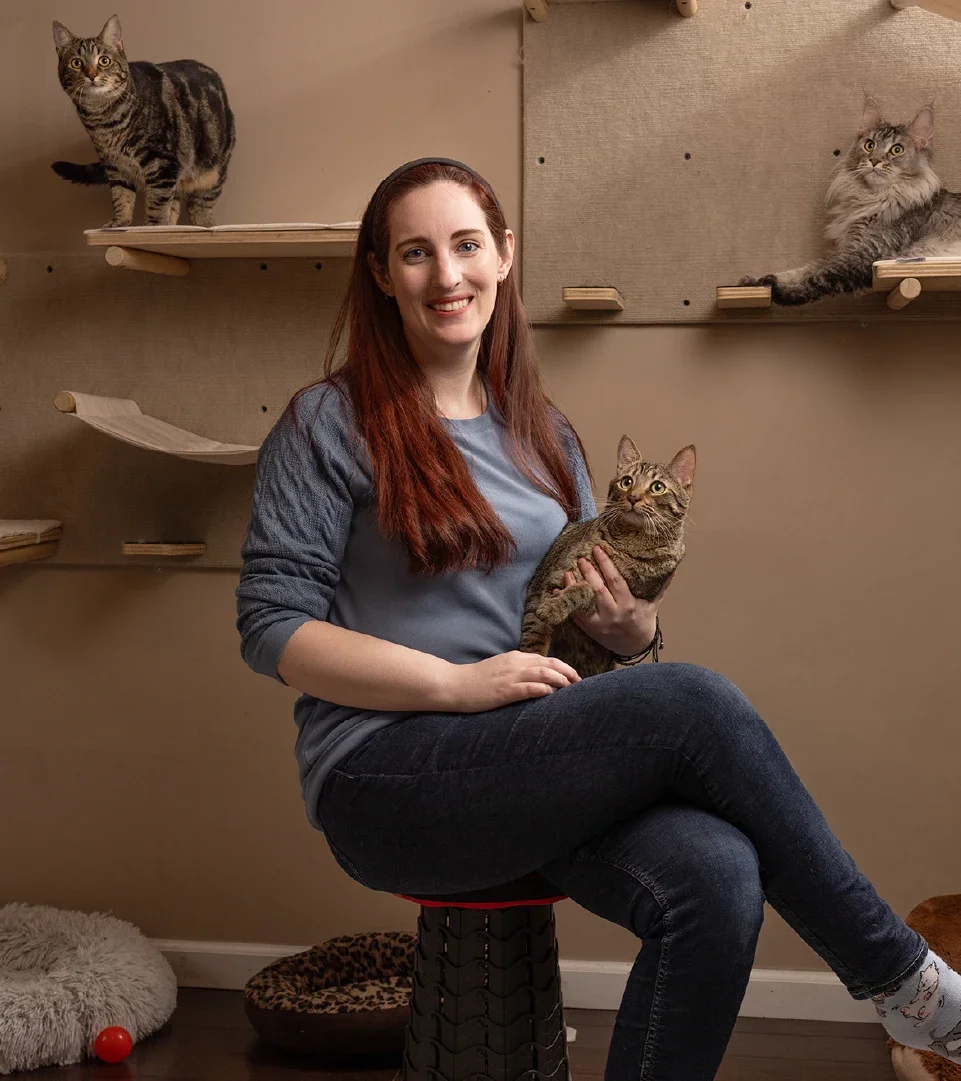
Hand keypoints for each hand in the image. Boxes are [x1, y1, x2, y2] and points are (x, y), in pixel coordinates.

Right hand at [445, 651, 580, 712]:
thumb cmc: (476, 680)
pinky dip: (543, 689)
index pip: (546, 659)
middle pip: (550, 663)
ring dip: (561, 680)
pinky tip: (552, 694)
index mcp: (515, 657)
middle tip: (580, 683)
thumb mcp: (500, 669)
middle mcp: (515, 663)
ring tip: (572, 688)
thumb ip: (518, 670)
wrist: (454, 684)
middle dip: (568, 673)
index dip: (564, 668)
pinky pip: (529, 687)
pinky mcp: (504, 690)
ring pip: (543, 673)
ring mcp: (510, 676)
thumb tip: (537, 677)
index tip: (575, 678)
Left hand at [559, 545, 672, 656]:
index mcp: (628, 604)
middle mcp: (613, 613)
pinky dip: (566, 602)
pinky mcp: (590, 629)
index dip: (606, 564)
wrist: (634, 645)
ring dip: (574, 586)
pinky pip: (575, 614)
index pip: (615, 581)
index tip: (598, 549)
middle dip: (588, 572)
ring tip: (567, 572)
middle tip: (581, 557)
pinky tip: (558, 590)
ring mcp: (600, 623)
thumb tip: (673, 567)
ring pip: (584, 603)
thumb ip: (661, 585)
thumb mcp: (653, 603)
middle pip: (598, 590)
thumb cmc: (643, 619)